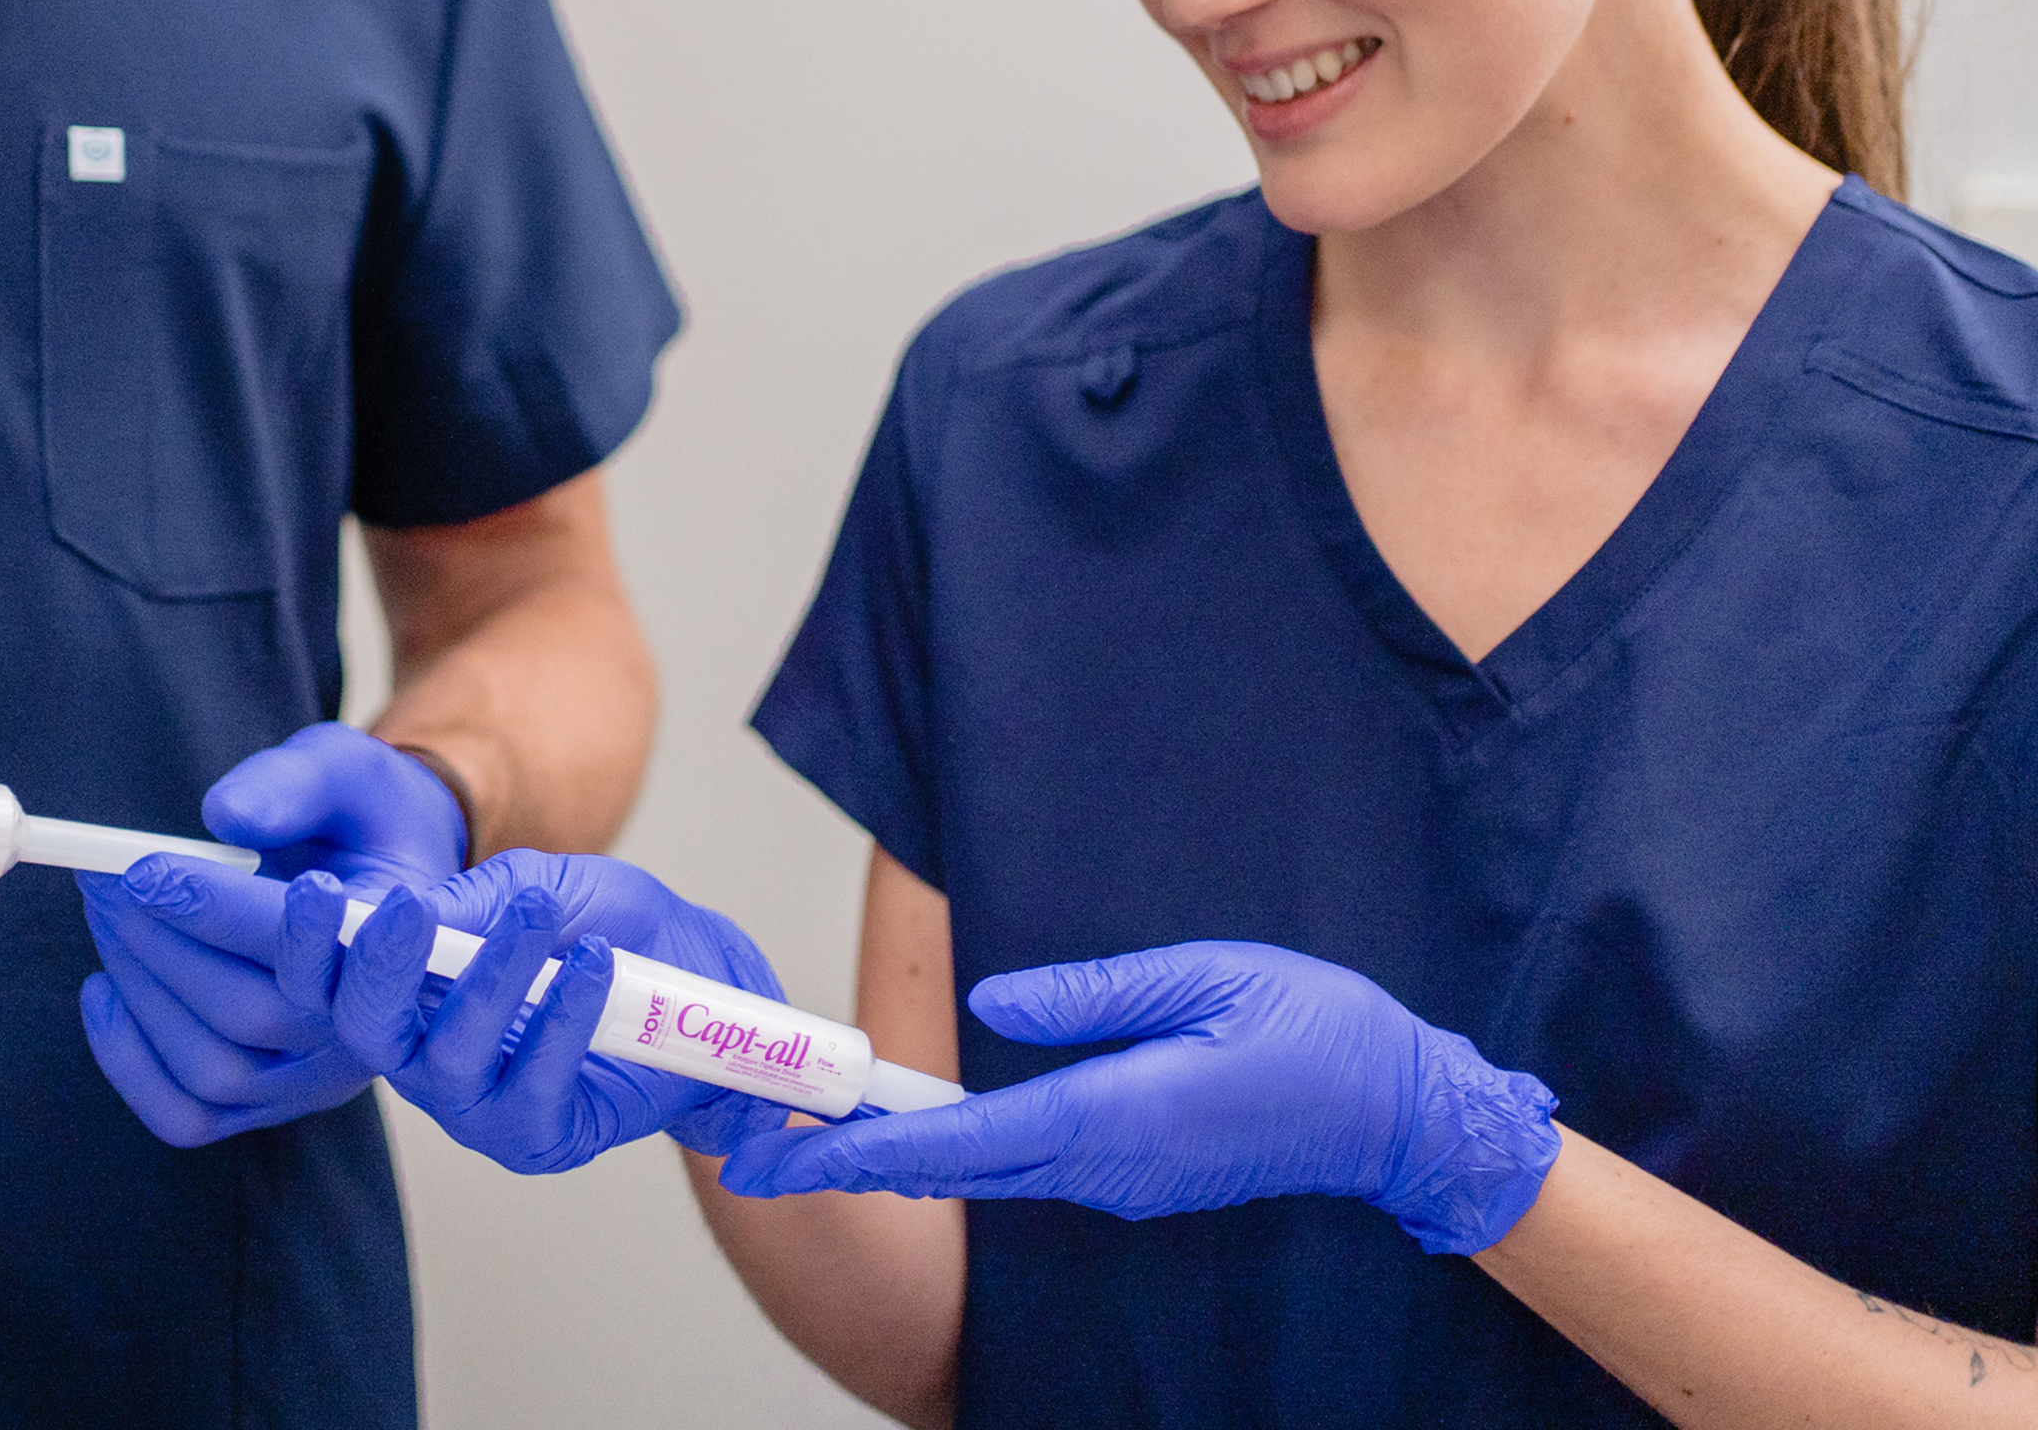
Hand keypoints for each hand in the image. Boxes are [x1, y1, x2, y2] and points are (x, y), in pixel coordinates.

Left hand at [76, 724, 470, 1146]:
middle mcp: (366, 1031)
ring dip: (140, 988)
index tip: (143, 866)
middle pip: (250, 1014)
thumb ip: (294, 784)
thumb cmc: (360, 815)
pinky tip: (104, 992)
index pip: (302, 949)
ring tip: (108, 910)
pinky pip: (190, 1117)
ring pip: (213, 1069)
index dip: (216, 912)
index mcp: (400, 948)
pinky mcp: (269, 1101)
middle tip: (107, 876)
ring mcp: (316, 1078)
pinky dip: (130, 1065)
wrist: (380, 872)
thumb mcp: (345, 770)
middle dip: (161, 942)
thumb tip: (225, 815)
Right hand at [287, 849, 792, 1173]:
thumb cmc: (608, 925)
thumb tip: (413, 913)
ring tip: (534, 915)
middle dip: (376, 969)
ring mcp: (477, 1103)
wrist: (702, 978)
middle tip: (402, 909)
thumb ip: (479, 899)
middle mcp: (423, 1053)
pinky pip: (533, 1086)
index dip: (306, 943)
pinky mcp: (540, 1135)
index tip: (314, 887)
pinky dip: (561, 1020)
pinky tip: (593, 966)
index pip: (326, 979)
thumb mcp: (542, 886)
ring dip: (490, 979)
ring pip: (447, 1059)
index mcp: (406, 989)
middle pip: (366, 1029)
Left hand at [715, 941, 1557, 1255]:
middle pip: (961, 1165)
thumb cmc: (1311, 1032)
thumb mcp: (1203, 981)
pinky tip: (922, 1128)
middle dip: (860, 1158)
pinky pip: (1033, 1161)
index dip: (872, 1151)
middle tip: (764, 1147)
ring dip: (905, 1153)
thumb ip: (1093, 994)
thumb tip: (989, 1002)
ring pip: (992, 1166)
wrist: (1397, 1117)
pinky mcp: (1136, 1174)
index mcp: (1116, 1116)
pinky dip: (963, 1150)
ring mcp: (1122, 1181)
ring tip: (818, 1128)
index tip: (793, 1159)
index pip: (966, 1142)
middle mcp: (1107, 1165)